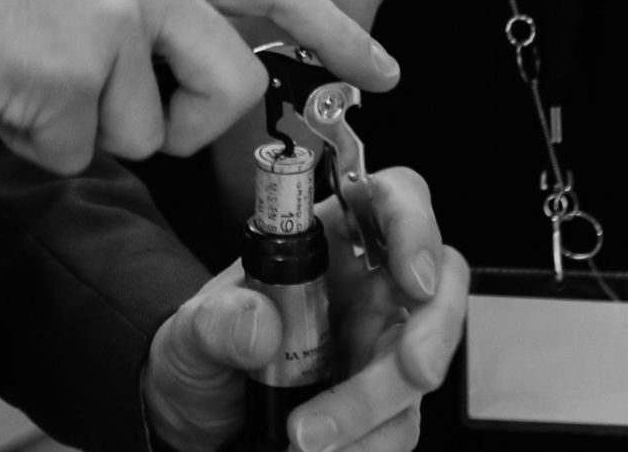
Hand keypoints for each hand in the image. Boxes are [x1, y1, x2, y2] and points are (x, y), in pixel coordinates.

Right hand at [0, 0, 400, 173]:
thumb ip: (141, 6)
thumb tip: (171, 79)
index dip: (337, 32)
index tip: (385, 70)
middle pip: (230, 89)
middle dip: (185, 129)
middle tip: (111, 113)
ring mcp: (113, 22)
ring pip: (142, 134)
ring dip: (82, 129)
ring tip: (24, 71)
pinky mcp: (70, 72)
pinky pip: (75, 152)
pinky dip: (33, 140)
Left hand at [144, 165, 468, 451]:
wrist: (195, 423)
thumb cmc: (202, 356)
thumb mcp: (189, 333)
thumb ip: (214, 321)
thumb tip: (257, 323)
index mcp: (328, 243)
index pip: (392, 201)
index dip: (415, 224)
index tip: (412, 274)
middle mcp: (366, 290)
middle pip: (438, 286)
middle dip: (433, 329)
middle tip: (412, 370)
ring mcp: (379, 350)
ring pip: (421, 366)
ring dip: (375, 407)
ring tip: (305, 439)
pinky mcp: (382, 408)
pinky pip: (399, 425)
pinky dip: (368, 444)